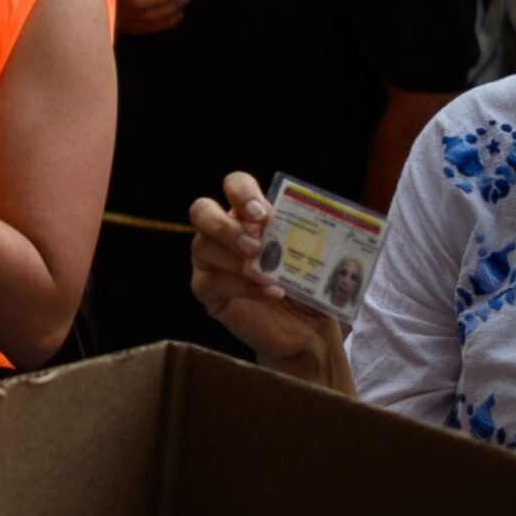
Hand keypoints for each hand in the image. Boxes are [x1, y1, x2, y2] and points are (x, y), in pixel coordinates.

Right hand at [188, 171, 344, 379]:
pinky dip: (242, 287)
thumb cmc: (310, 287)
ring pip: (202, 247)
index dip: (241, 192)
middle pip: (201, 211)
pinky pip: (211, 282)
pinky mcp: (207, 292)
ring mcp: (209, 261)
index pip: (235, 185)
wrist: (308, 330)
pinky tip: (271, 293)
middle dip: (225, 226)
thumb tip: (311, 220)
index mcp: (249, 214)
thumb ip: (306, 235)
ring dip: (237, 261)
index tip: (262, 214)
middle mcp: (222, 233)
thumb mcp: (315, 256)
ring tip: (269, 276)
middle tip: (255, 246)